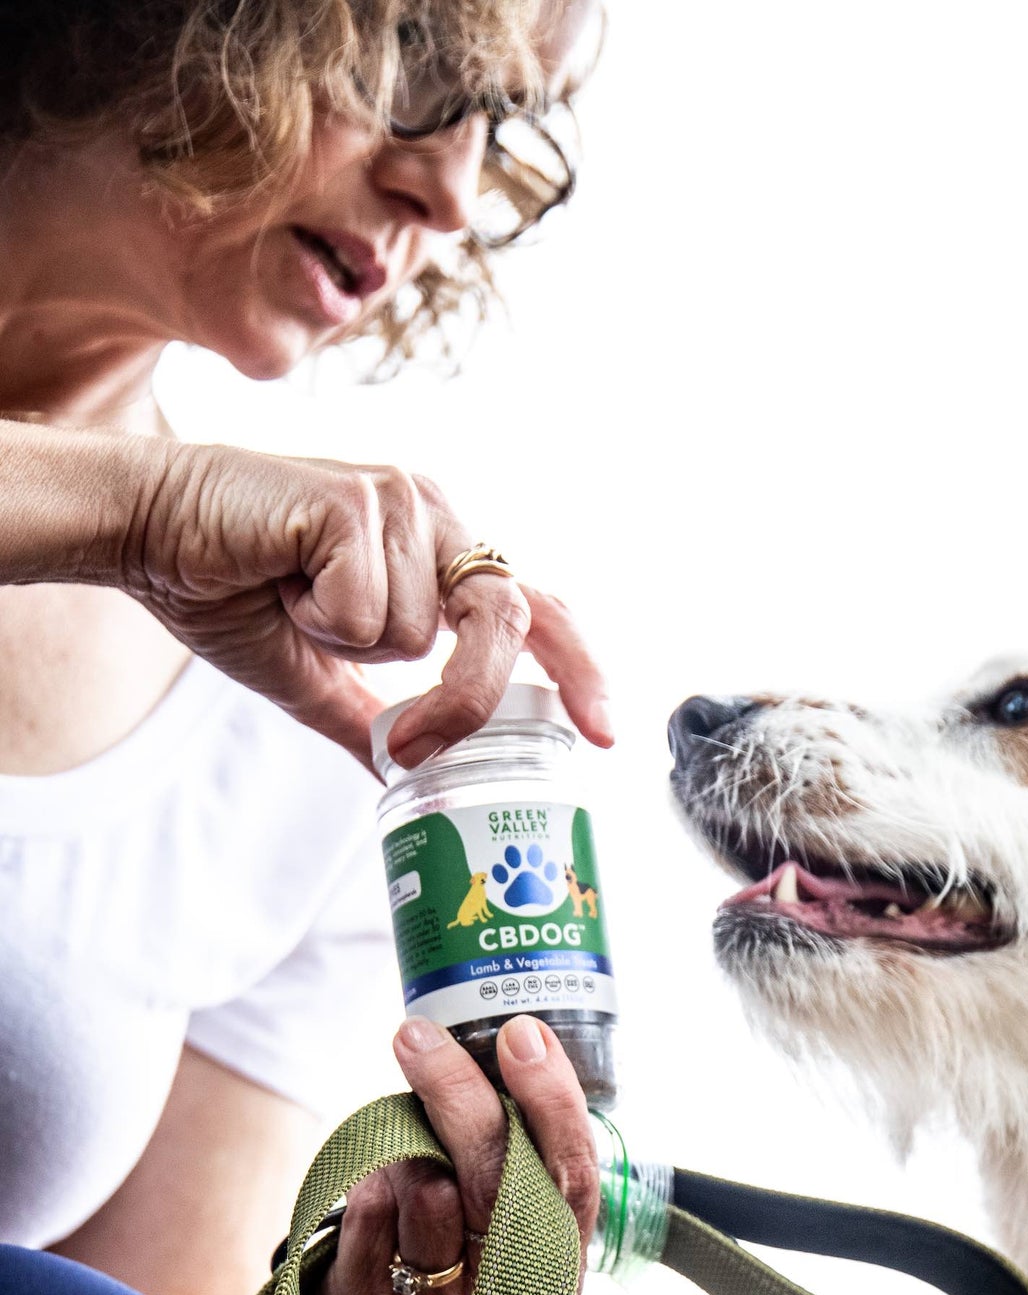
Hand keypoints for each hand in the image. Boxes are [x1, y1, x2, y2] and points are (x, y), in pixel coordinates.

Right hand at [119, 438, 610, 762]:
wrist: (148, 530)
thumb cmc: (229, 589)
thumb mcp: (315, 678)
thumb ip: (371, 723)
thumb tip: (408, 787)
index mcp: (439, 554)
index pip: (536, 610)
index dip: (578, 669)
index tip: (603, 736)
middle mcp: (436, 518)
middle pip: (503, 624)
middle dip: (465, 697)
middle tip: (411, 744)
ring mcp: (402, 501)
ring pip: (417, 632)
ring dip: (346, 643)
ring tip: (295, 599)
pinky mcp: (356, 499)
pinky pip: (367, 611)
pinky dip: (318, 618)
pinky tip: (280, 577)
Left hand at [303, 1015, 598, 1294]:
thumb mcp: (502, 1260)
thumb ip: (504, 1178)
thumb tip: (484, 1065)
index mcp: (553, 1263)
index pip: (571, 1175)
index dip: (552, 1102)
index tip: (524, 1033)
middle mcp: (503, 1289)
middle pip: (498, 1179)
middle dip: (463, 1096)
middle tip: (421, 1037)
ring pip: (427, 1192)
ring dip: (405, 1135)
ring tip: (396, 1110)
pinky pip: (365, 1217)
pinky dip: (365, 1179)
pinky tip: (368, 1165)